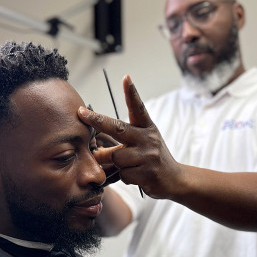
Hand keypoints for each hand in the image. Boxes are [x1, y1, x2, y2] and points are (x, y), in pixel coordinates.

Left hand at [80, 75, 183, 198]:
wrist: (175, 179)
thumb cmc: (152, 158)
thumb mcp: (143, 143)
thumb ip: (123, 142)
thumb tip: (96, 149)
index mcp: (147, 128)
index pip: (138, 108)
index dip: (132, 93)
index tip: (126, 78)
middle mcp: (148, 138)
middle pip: (118, 128)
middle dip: (98, 120)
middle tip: (81, 113)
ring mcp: (148, 155)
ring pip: (116, 157)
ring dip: (114, 164)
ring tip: (128, 166)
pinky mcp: (147, 173)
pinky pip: (123, 174)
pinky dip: (124, 176)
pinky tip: (137, 176)